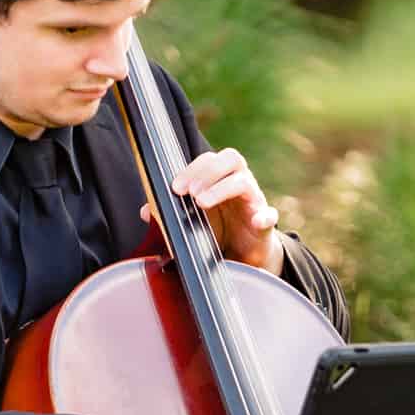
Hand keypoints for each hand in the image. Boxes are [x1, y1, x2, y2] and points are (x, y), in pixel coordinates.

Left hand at [141, 149, 284, 274]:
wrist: (244, 256)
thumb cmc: (218, 230)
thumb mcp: (191, 221)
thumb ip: (169, 213)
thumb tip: (145, 211)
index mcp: (220, 178)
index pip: (209, 160)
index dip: (192, 169)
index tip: (175, 187)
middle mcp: (239, 183)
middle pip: (231, 159)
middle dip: (208, 172)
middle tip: (189, 192)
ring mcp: (254, 201)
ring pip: (245, 182)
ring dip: (222, 189)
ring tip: (202, 203)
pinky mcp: (265, 224)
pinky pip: (270, 215)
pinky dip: (265, 216)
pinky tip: (257, 221)